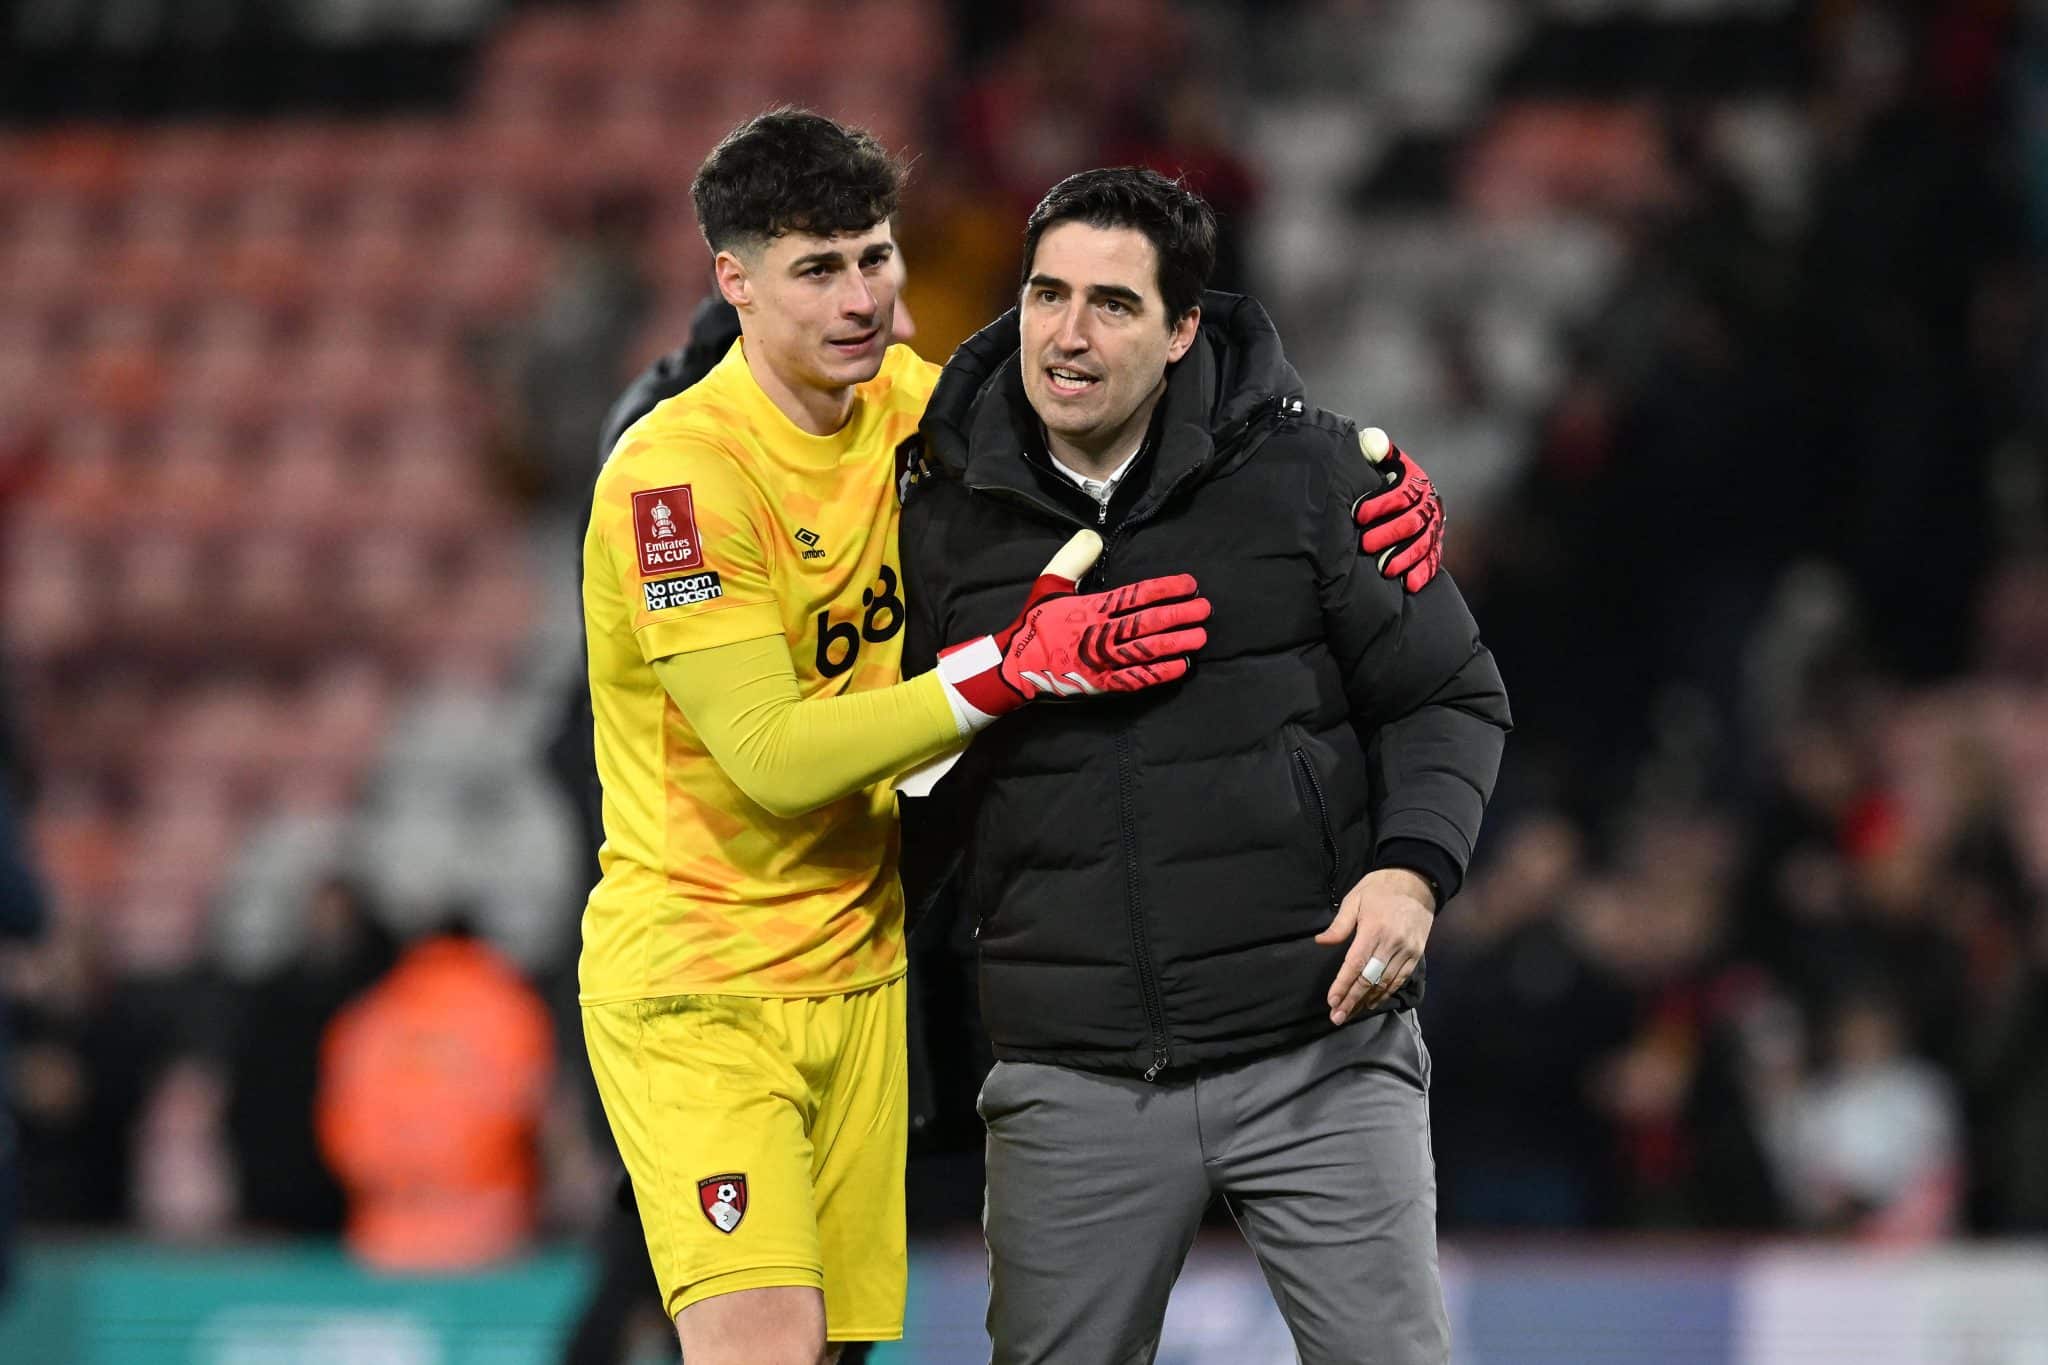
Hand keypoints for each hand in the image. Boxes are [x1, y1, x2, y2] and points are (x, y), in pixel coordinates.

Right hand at [936, 530, 1209, 728]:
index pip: (1136, 595)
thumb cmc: (1034, 623)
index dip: (1165, 589)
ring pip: (1148, 650)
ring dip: (1177, 643)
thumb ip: (1072, 558)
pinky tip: (1182, 667)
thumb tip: (1094, 536)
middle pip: (1148, 622)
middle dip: (1180, 615)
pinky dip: (1160, 673)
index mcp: (1091, 607)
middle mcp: (1100, 633)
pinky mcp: (1102, 684)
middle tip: (1205, 609)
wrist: (1014, 667)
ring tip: (1201, 637)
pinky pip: (1137, 679)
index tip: (1189, 584)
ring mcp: (1102, 661)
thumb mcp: (1049, 583)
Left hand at [1314, 867, 1435, 1023]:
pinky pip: (1400, 979)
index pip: (1355, 964)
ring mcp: (1407, 950)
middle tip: (1337, 1017)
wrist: (1418, 881)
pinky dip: (1386, 992)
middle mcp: (1392, 944)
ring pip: (1385, 983)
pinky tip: (1373, 1001)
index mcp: (1374, 929)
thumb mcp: (1355, 899)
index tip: (1332, 1001)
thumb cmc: (1380, 888)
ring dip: (1367, 1001)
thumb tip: (1321, 942)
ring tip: (1351, 1013)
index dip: (1343, 985)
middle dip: (1352, 1000)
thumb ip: (1340, 924)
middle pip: (1369, 979)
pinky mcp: (1417, 954)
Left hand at [1351, 427, 1443, 593]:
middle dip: (1389, 534)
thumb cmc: (1373, 474)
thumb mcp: (1373, 457)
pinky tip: (1408, 584)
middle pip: (1414, 521)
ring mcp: (1433, 526)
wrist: (1387, 494)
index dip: (1380, 504)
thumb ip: (1372, 447)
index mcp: (1414, 479)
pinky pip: (1432, 560)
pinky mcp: (1433, 545)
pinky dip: (1422, 573)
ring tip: (1384, 569)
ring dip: (1405, 557)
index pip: (1402, 492)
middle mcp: (1428, 502)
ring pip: (1424, 543)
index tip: (1357, 515)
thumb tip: (1375, 443)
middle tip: (1366, 545)